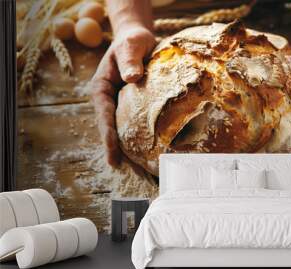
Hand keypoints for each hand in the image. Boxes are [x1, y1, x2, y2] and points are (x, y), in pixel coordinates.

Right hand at [90, 26, 155, 166]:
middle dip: (114, 147)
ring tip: (134, 168)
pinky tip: (148, 150)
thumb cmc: (132, 41)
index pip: (104, 114)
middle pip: (110, 126)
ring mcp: (120, 103)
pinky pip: (134, 122)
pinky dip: (138, 136)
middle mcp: (109, 98)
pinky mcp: (133, 105)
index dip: (108, 134)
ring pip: (122, 127)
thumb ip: (130, 60)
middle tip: (120, 168)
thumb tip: (132, 78)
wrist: (138, 39)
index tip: (112, 153)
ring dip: (126, 146)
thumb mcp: (130, 46)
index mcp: (102, 87)